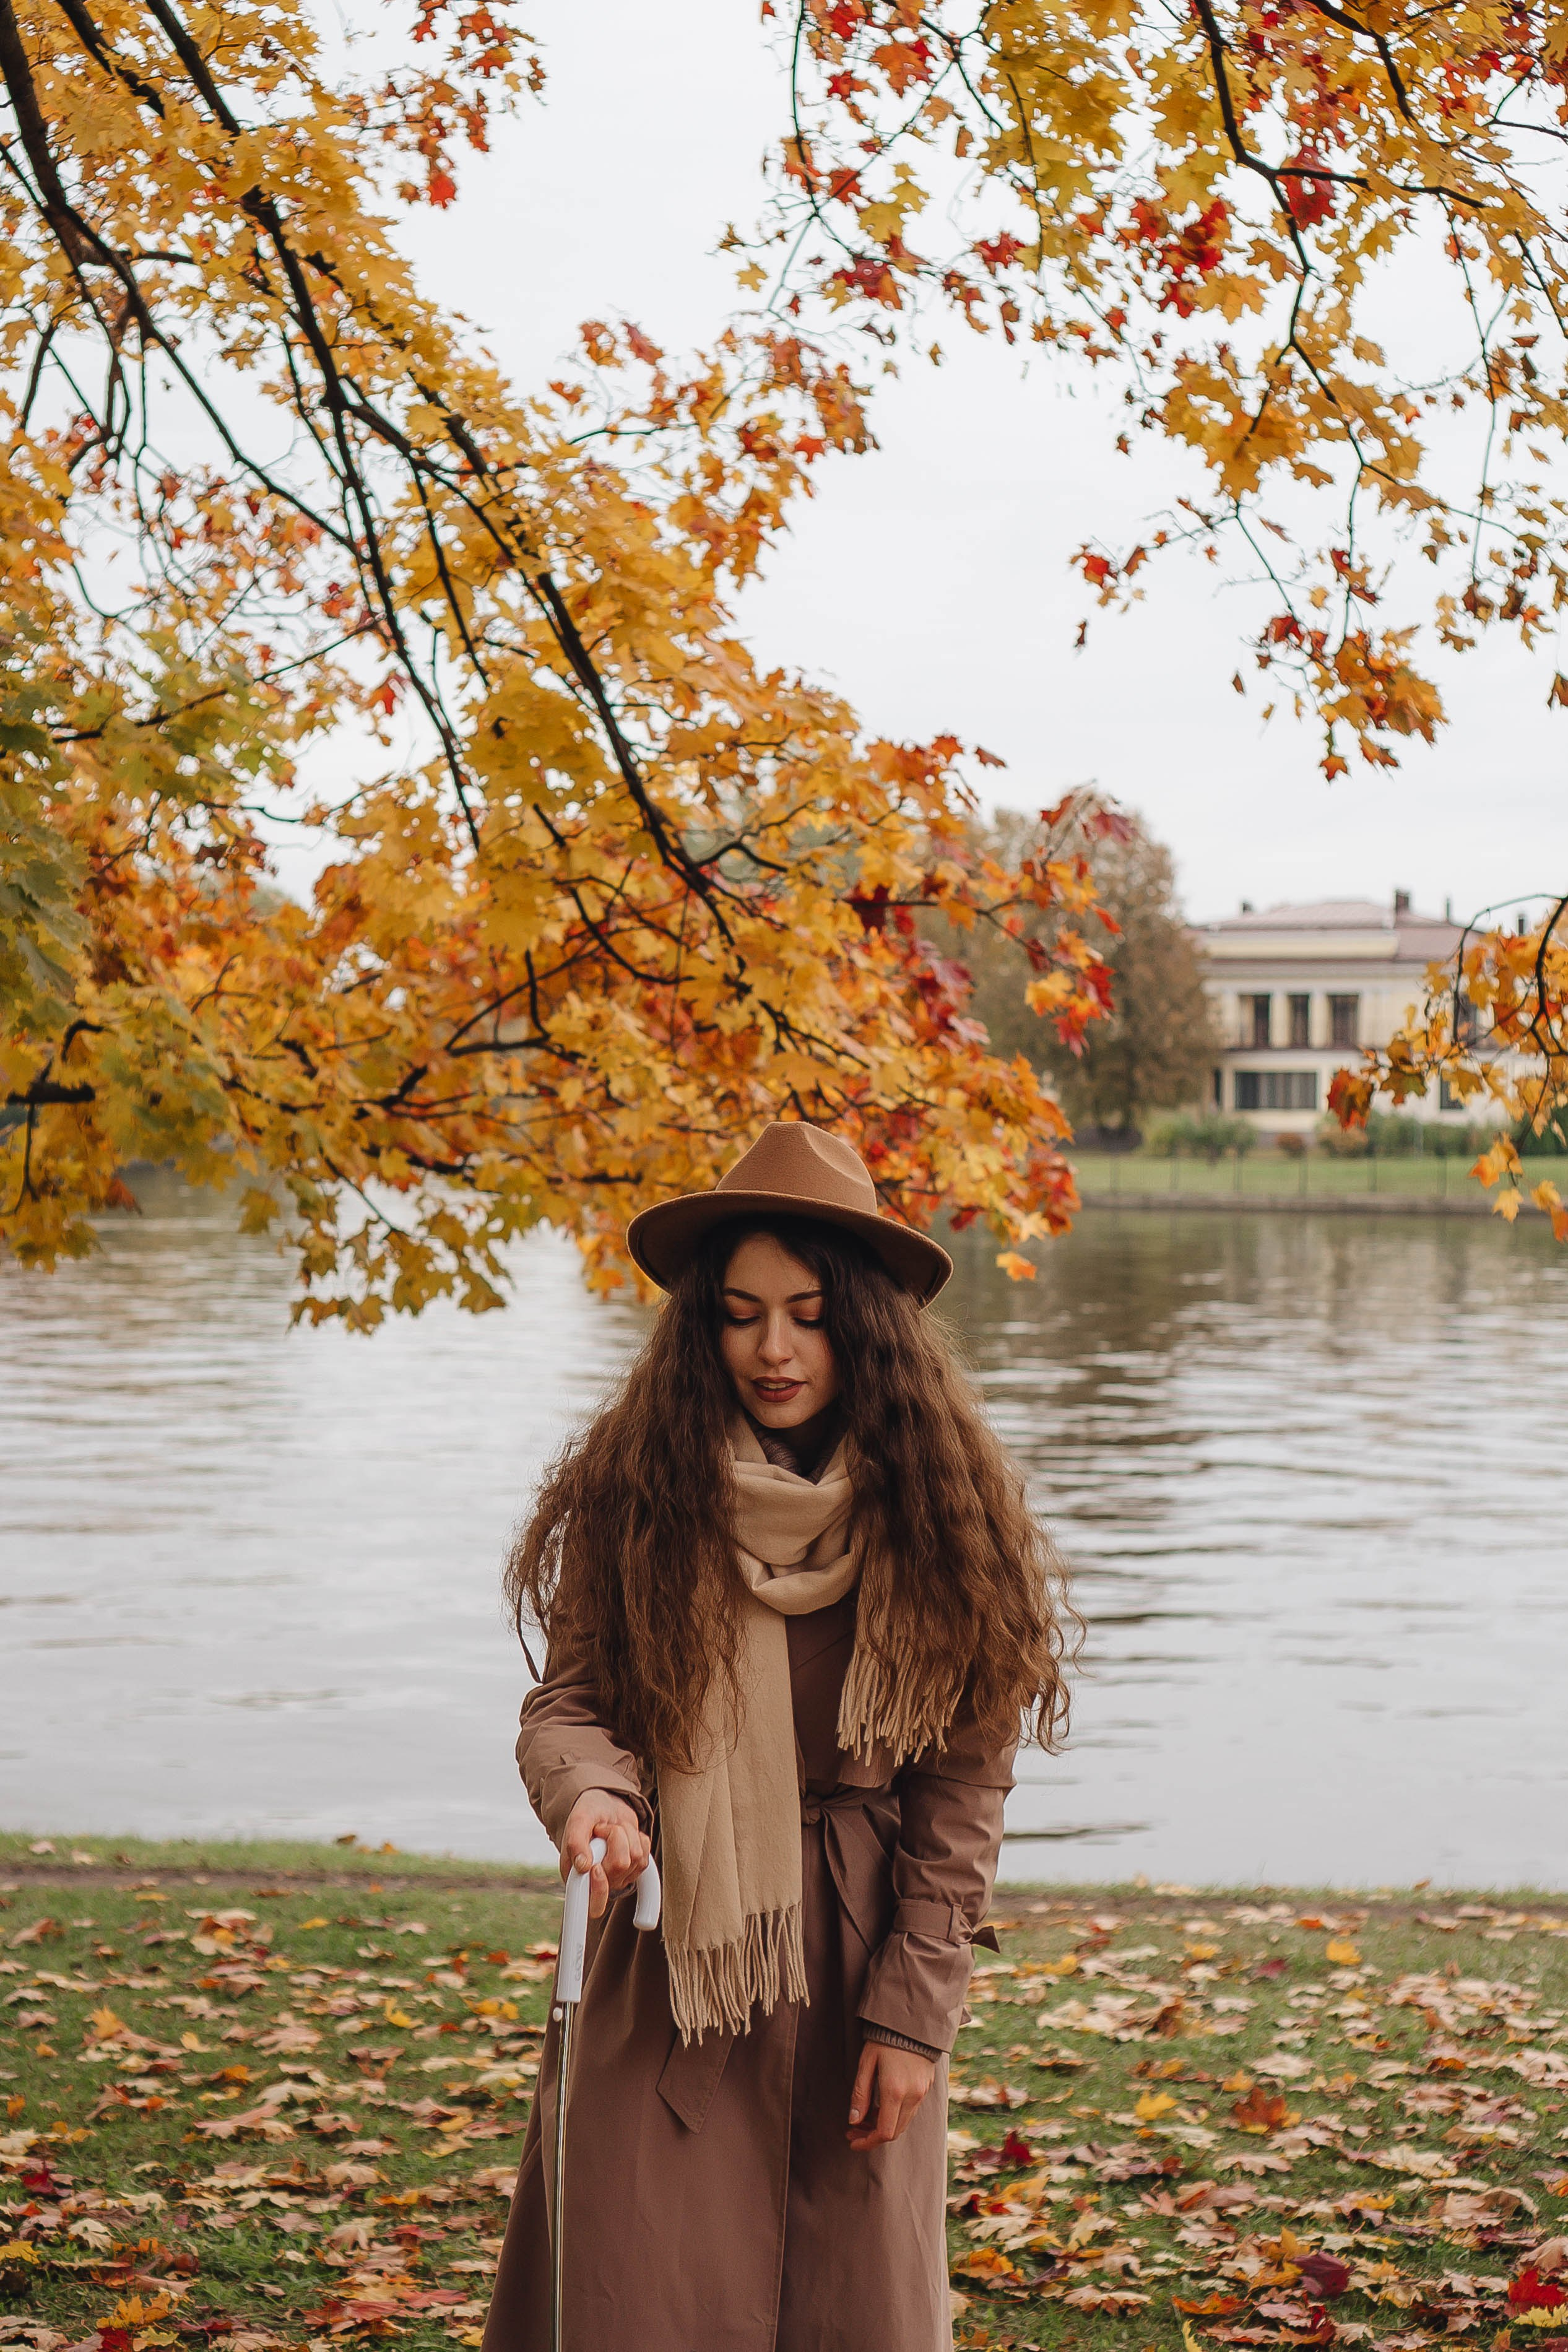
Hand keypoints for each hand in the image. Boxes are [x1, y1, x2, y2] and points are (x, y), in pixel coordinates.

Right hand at [559, 1790, 649, 1919]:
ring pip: (635, 1857)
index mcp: (576, 1875)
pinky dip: (637, 1838)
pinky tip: (624, 1834)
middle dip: (615, 1838)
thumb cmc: (588, 1813)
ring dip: (626, 1835)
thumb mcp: (578, 1821)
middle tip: (602, 1829)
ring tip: (611, 1829)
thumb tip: (583, 1867)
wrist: (604, 1804)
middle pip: (619, 1867)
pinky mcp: (633, 1868)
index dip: (599, 1889)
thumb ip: (576, 1842)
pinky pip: (645, 1854)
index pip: (591, 1904)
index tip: (596, 1868)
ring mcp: (617, 1877)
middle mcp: (596, 1881)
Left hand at [846, 2040, 935, 2151]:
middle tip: (854, 2130)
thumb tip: (854, 2121)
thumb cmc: (885, 2039)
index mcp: (895, 2091)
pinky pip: (910, 2111)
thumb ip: (860, 2094)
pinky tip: (880, 2106)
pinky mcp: (926, 2087)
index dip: (867, 2142)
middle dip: (872, 2136)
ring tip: (864, 2117)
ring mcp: (922, 2093)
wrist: (912, 2021)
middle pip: (894, 2132)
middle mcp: (912, 2096)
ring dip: (883, 2126)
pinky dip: (895, 2115)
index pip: (884, 2132)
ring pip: (903, 2123)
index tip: (852, 2140)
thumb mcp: (866, 2063)